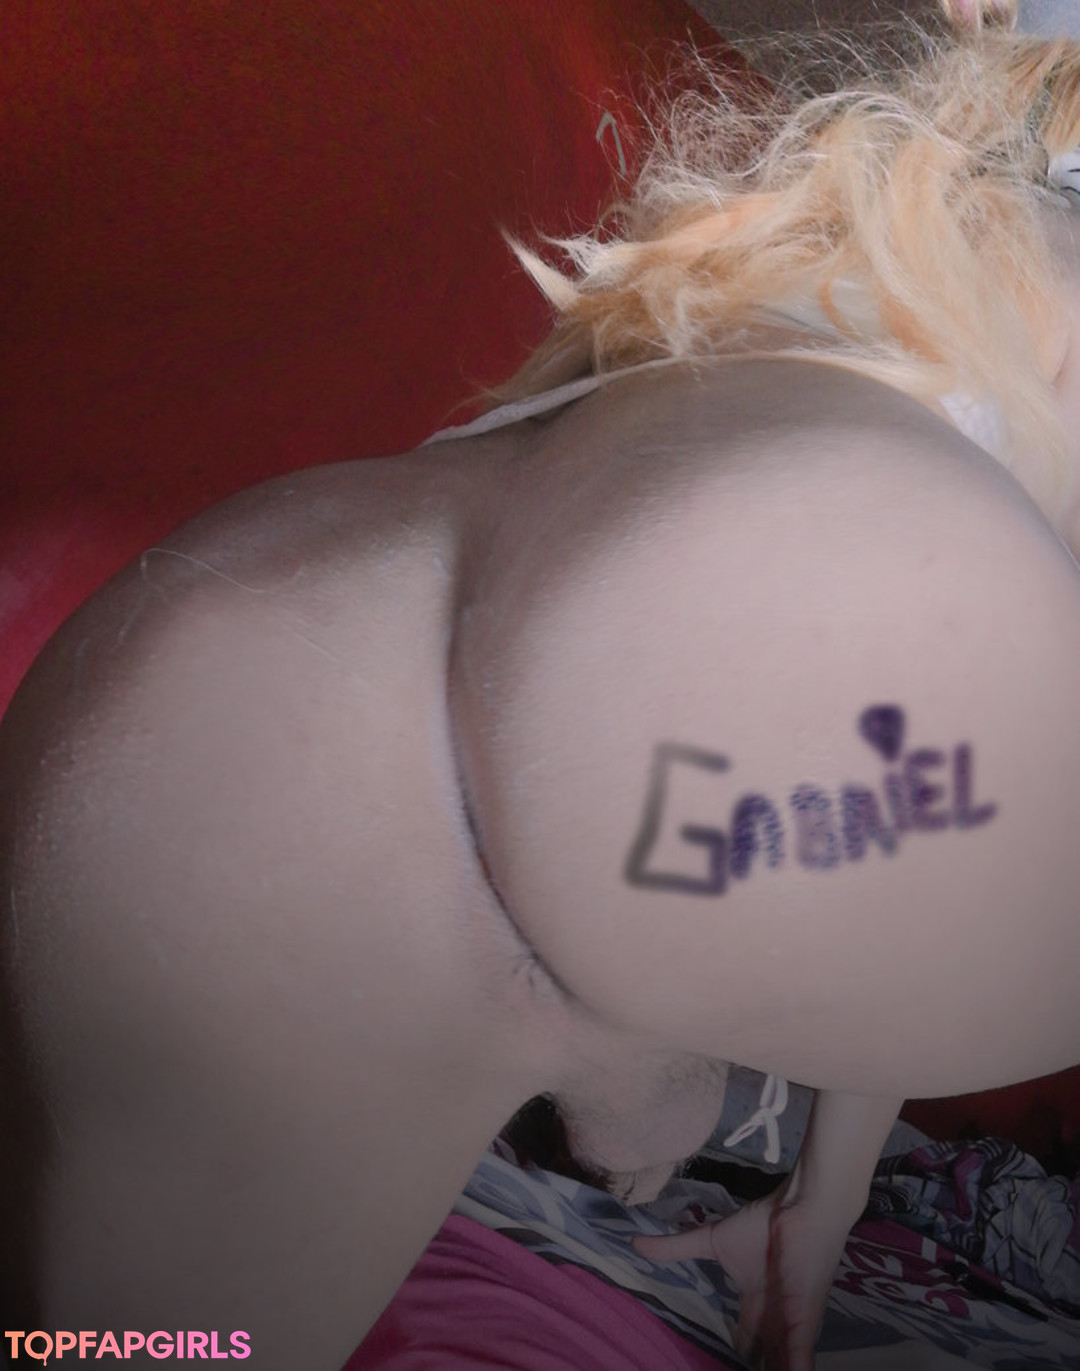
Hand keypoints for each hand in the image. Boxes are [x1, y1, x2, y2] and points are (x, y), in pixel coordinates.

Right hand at [633, 1174, 849, 1370]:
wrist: (799, 1208)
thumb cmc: (763, 1224)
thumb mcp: (711, 1240)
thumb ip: (675, 1248)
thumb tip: (634, 1243)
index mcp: (756, 1306)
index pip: (743, 1343)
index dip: (731, 1359)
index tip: (709, 1367)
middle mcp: (774, 1321)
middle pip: (762, 1361)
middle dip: (748, 1370)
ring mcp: (790, 1325)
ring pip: (780, 1365)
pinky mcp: (803, 1325)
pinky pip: (799, 1362)